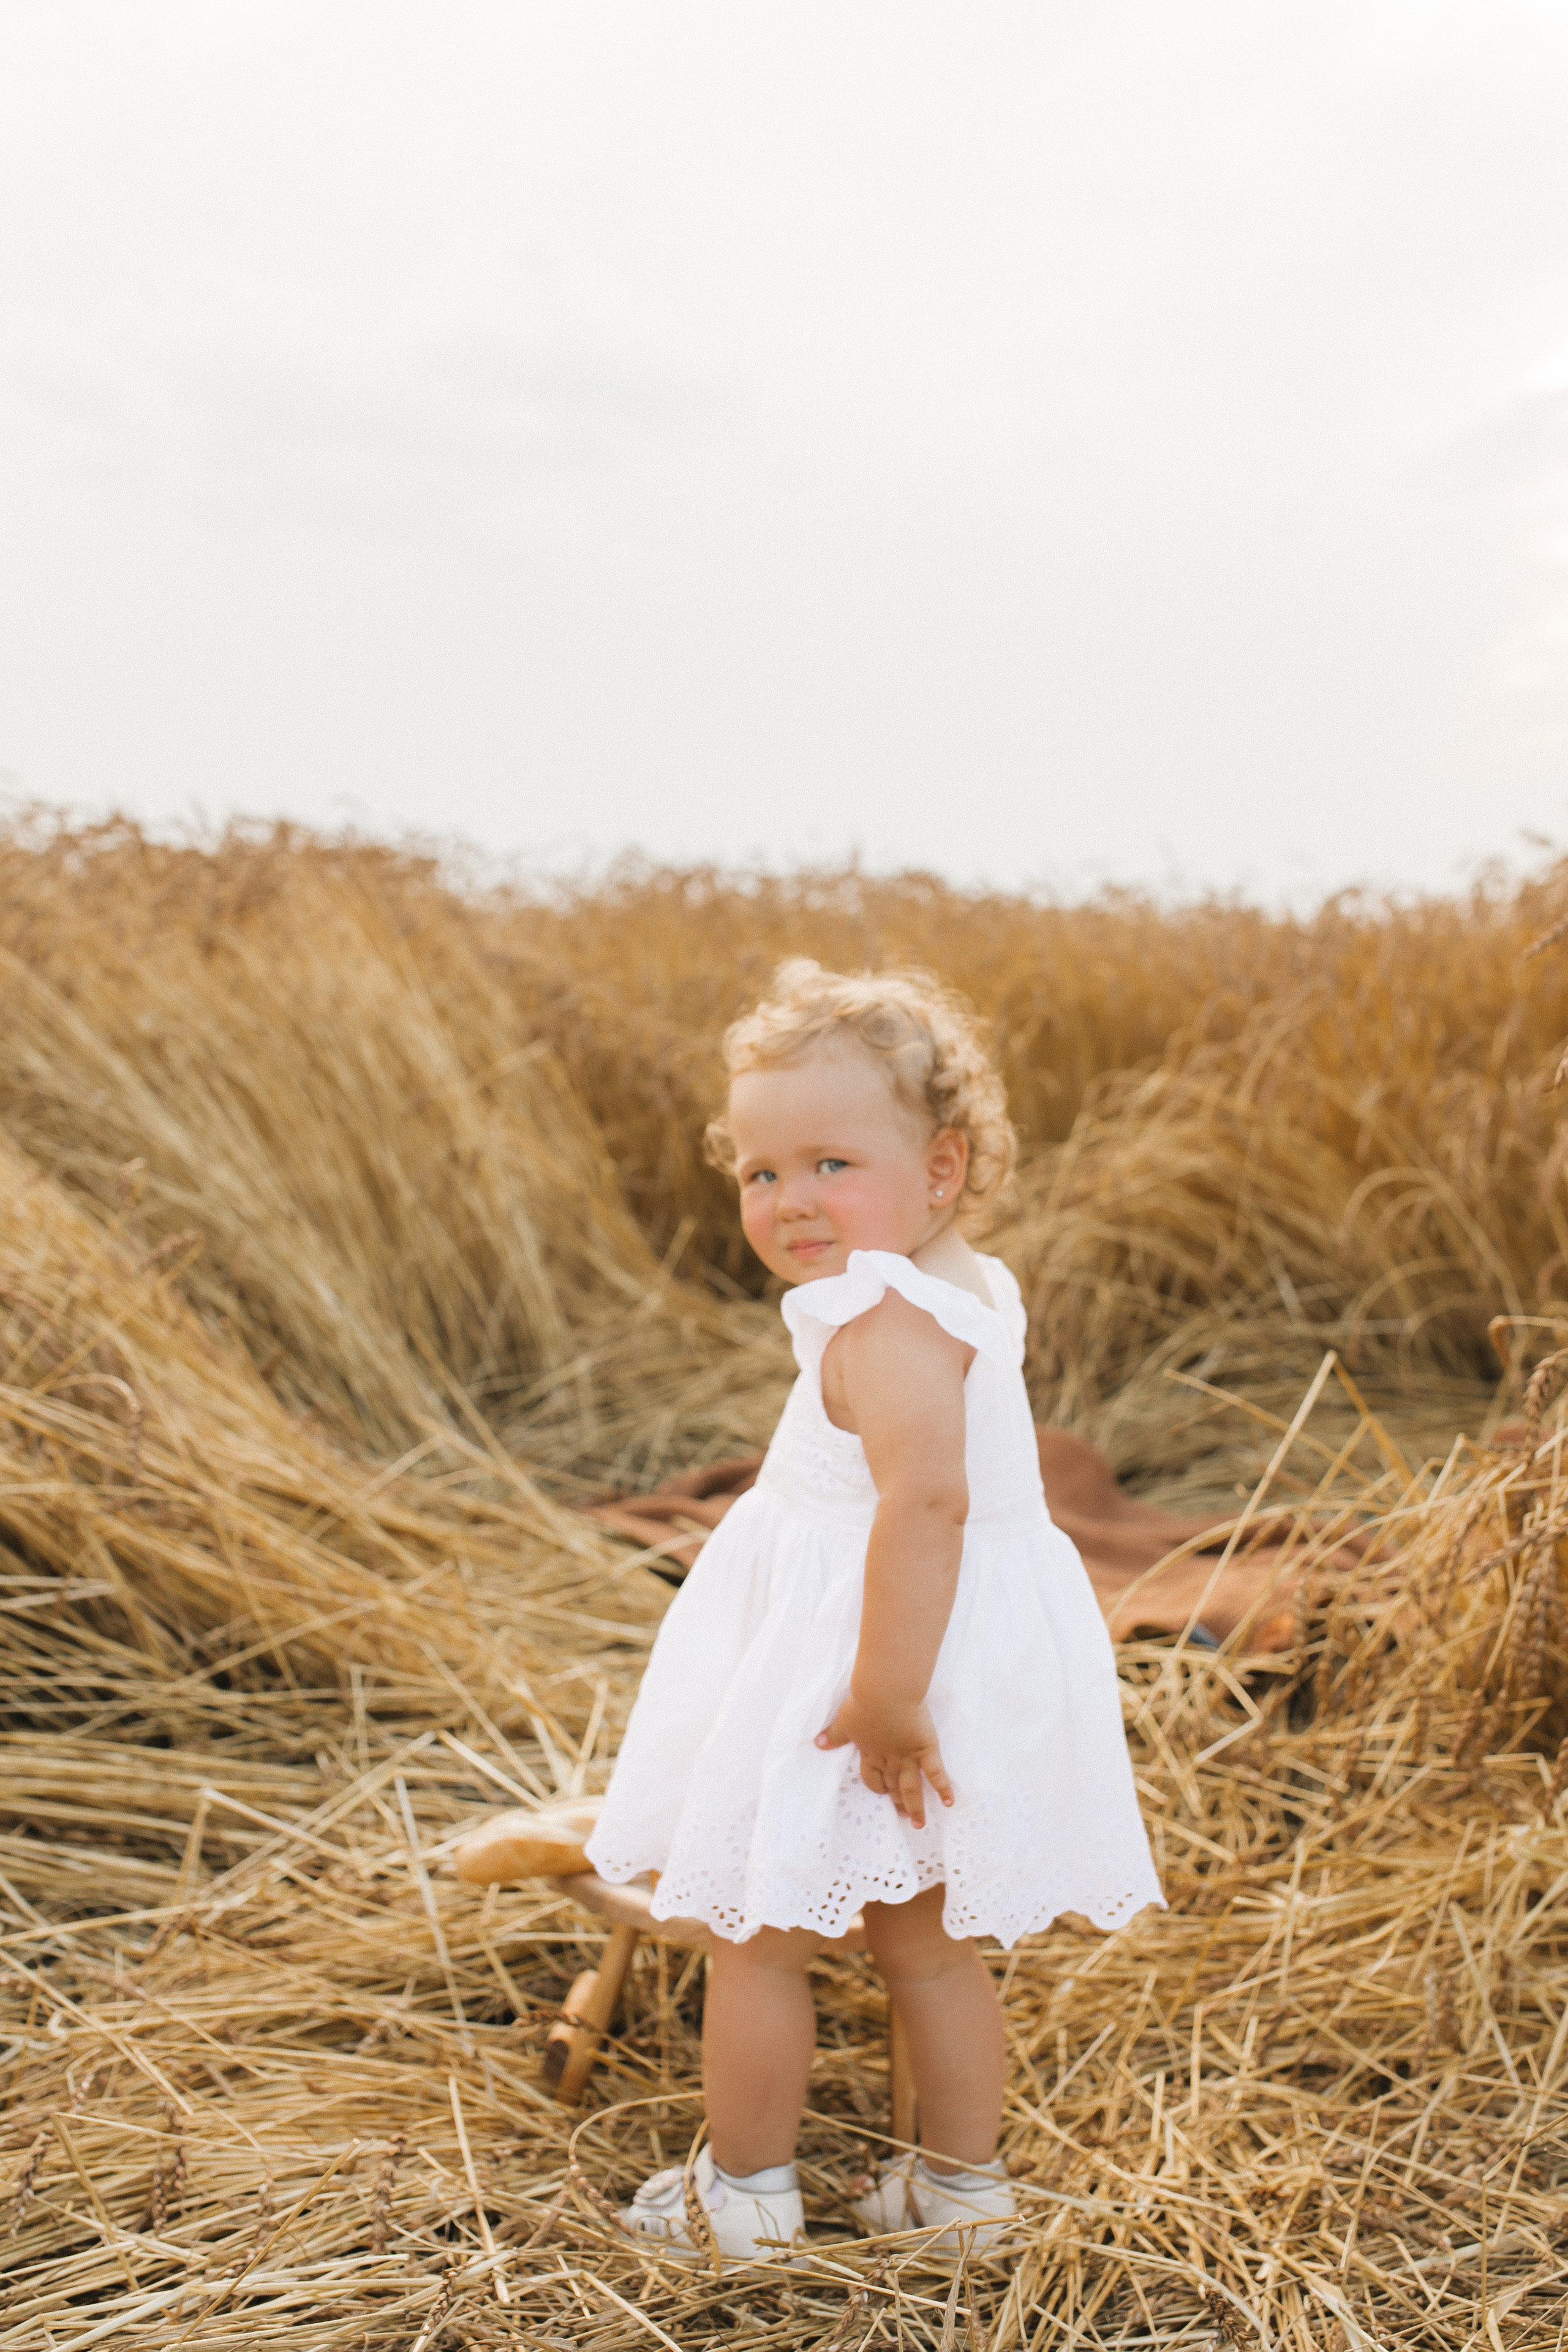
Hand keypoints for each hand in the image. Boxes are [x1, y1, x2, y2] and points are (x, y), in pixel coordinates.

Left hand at [815, 1693, 953, 1827]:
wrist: (884, 1694)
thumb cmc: (863, 1703)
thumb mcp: (844, 1720)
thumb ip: (834, 1735)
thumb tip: (818, 1743)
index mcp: (871, 1753)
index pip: (873, 1777)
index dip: (878, 1787)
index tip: (882, 1793)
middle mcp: (890, 1760)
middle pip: (893, 1786)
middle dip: (898, 1802)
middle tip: (905, 1818)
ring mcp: (908, 1757)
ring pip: (912, 1788)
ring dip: (915, 1807)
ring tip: (919, 1824)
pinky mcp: (925, 1749)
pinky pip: (935, 1773)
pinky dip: (943, 1788)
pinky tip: (949, 1802)